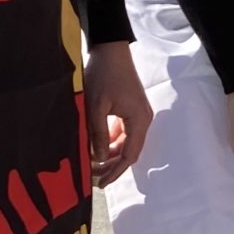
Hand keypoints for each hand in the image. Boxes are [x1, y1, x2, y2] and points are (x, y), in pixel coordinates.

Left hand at [84, 43, 151, 184]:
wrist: (110, 49)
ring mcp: (137, 114)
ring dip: (109, 153)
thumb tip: (98, 159)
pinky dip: (110, 141)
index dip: (115, 172)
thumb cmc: (104, 75)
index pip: (129, 155)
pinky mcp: (130, 109)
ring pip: (125, 143)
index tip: (100, 183)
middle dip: (111, 165)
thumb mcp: (96, 106)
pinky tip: (95, 145)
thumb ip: (97, 134)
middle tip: (92, 176)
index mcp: (139, 120)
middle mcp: (142, 120)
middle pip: (128, 151)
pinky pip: (122, 132)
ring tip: (91, 163)